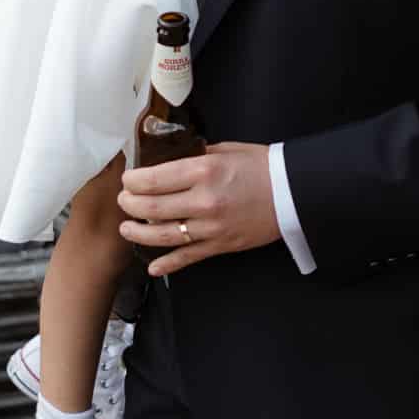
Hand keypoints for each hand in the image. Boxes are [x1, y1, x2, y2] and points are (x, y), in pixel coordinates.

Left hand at [119, 142, 281, 275]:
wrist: (294, 193)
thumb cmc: (262, 167)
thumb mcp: (226, 150)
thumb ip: (195, 156)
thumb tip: (170, 161)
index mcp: (203, 171)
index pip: (154, 179)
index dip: (133, 181)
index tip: (127, 179)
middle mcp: (203, 201)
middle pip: (152, 207)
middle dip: (130, 205)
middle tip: (124, 202)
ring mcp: (211, 227)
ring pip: (163, 236)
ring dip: (139, 234)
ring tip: (127, 229)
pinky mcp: (220, 245)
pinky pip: (188, 257)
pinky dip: (168, 265)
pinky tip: (153, 268)